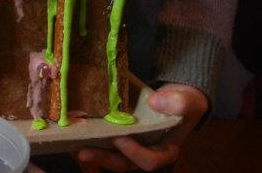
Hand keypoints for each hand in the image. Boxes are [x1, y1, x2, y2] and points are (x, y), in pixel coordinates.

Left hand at [75, 83, 207, 170]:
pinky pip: (103, 141)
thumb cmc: (185, 103)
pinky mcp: (119, 135)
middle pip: (123, 163)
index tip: (119, 139)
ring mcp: (131, 146)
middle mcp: (145, 152)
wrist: (176, 98)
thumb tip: (156, 102)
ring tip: (72, 145)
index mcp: (165, 151)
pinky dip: (90, 138)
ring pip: (110, 155)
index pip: (149, 161)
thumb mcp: (189, 101)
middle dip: (103, 158)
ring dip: (92, 152)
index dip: (134, 153)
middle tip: (83, 151)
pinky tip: (74, 132)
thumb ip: (179, 102)